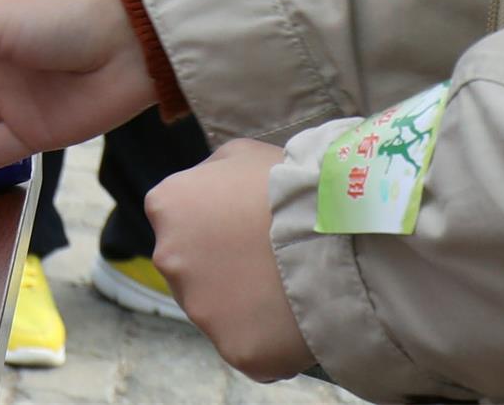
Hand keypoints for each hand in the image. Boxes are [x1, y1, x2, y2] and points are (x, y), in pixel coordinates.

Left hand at [149, 140, 308, 380]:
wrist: (336, 232)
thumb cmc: (290, 184)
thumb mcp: (241, 155)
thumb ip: (211, 175)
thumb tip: (208, 190)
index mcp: (166, 207)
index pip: (178, 223)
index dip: (216, 227)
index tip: (247, 229)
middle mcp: (168, 258)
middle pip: (193, 272)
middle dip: (225, 269)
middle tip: (270, 261)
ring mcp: (199, 308)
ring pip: (219, 313)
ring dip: (247, 306)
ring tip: (290, 287)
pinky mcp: (234, 349)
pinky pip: (251, 348)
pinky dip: (271, 340)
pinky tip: (297, 319)